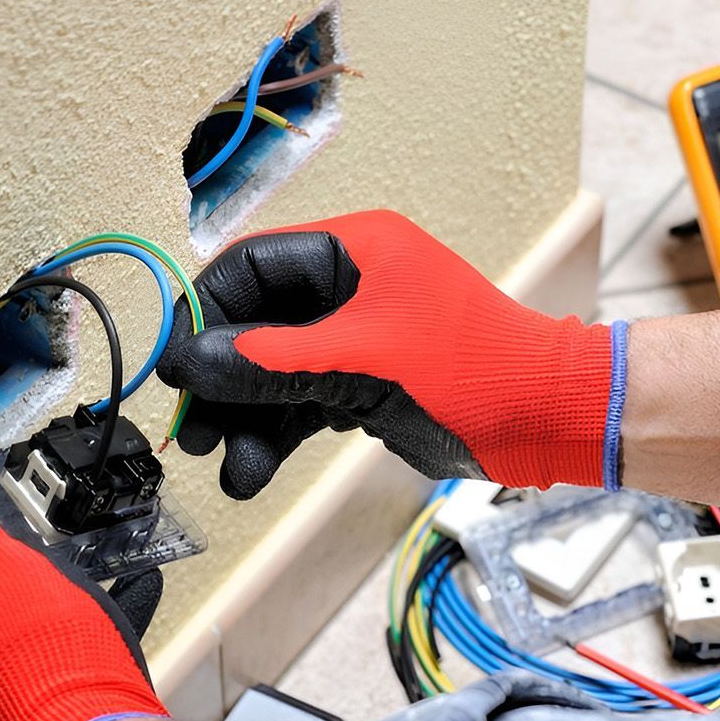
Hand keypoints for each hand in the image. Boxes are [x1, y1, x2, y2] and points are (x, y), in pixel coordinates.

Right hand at [156, 210, 624, 498]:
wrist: (545, 419)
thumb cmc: (473, 370)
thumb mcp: (359, 363)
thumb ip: (271, 362)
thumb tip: (190, 363)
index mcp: (354, 250)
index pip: (251, 268)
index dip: (204, 315)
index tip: (174, 368)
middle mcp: (352, 286)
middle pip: (257, 324)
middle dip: (222, 380)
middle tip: (191, 430)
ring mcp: (360, 337)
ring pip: (278, 370)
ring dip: (248, 418)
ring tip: (230, 469)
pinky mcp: (369, 382)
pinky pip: (305, 399)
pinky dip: (279, 431)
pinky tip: (253, 470)